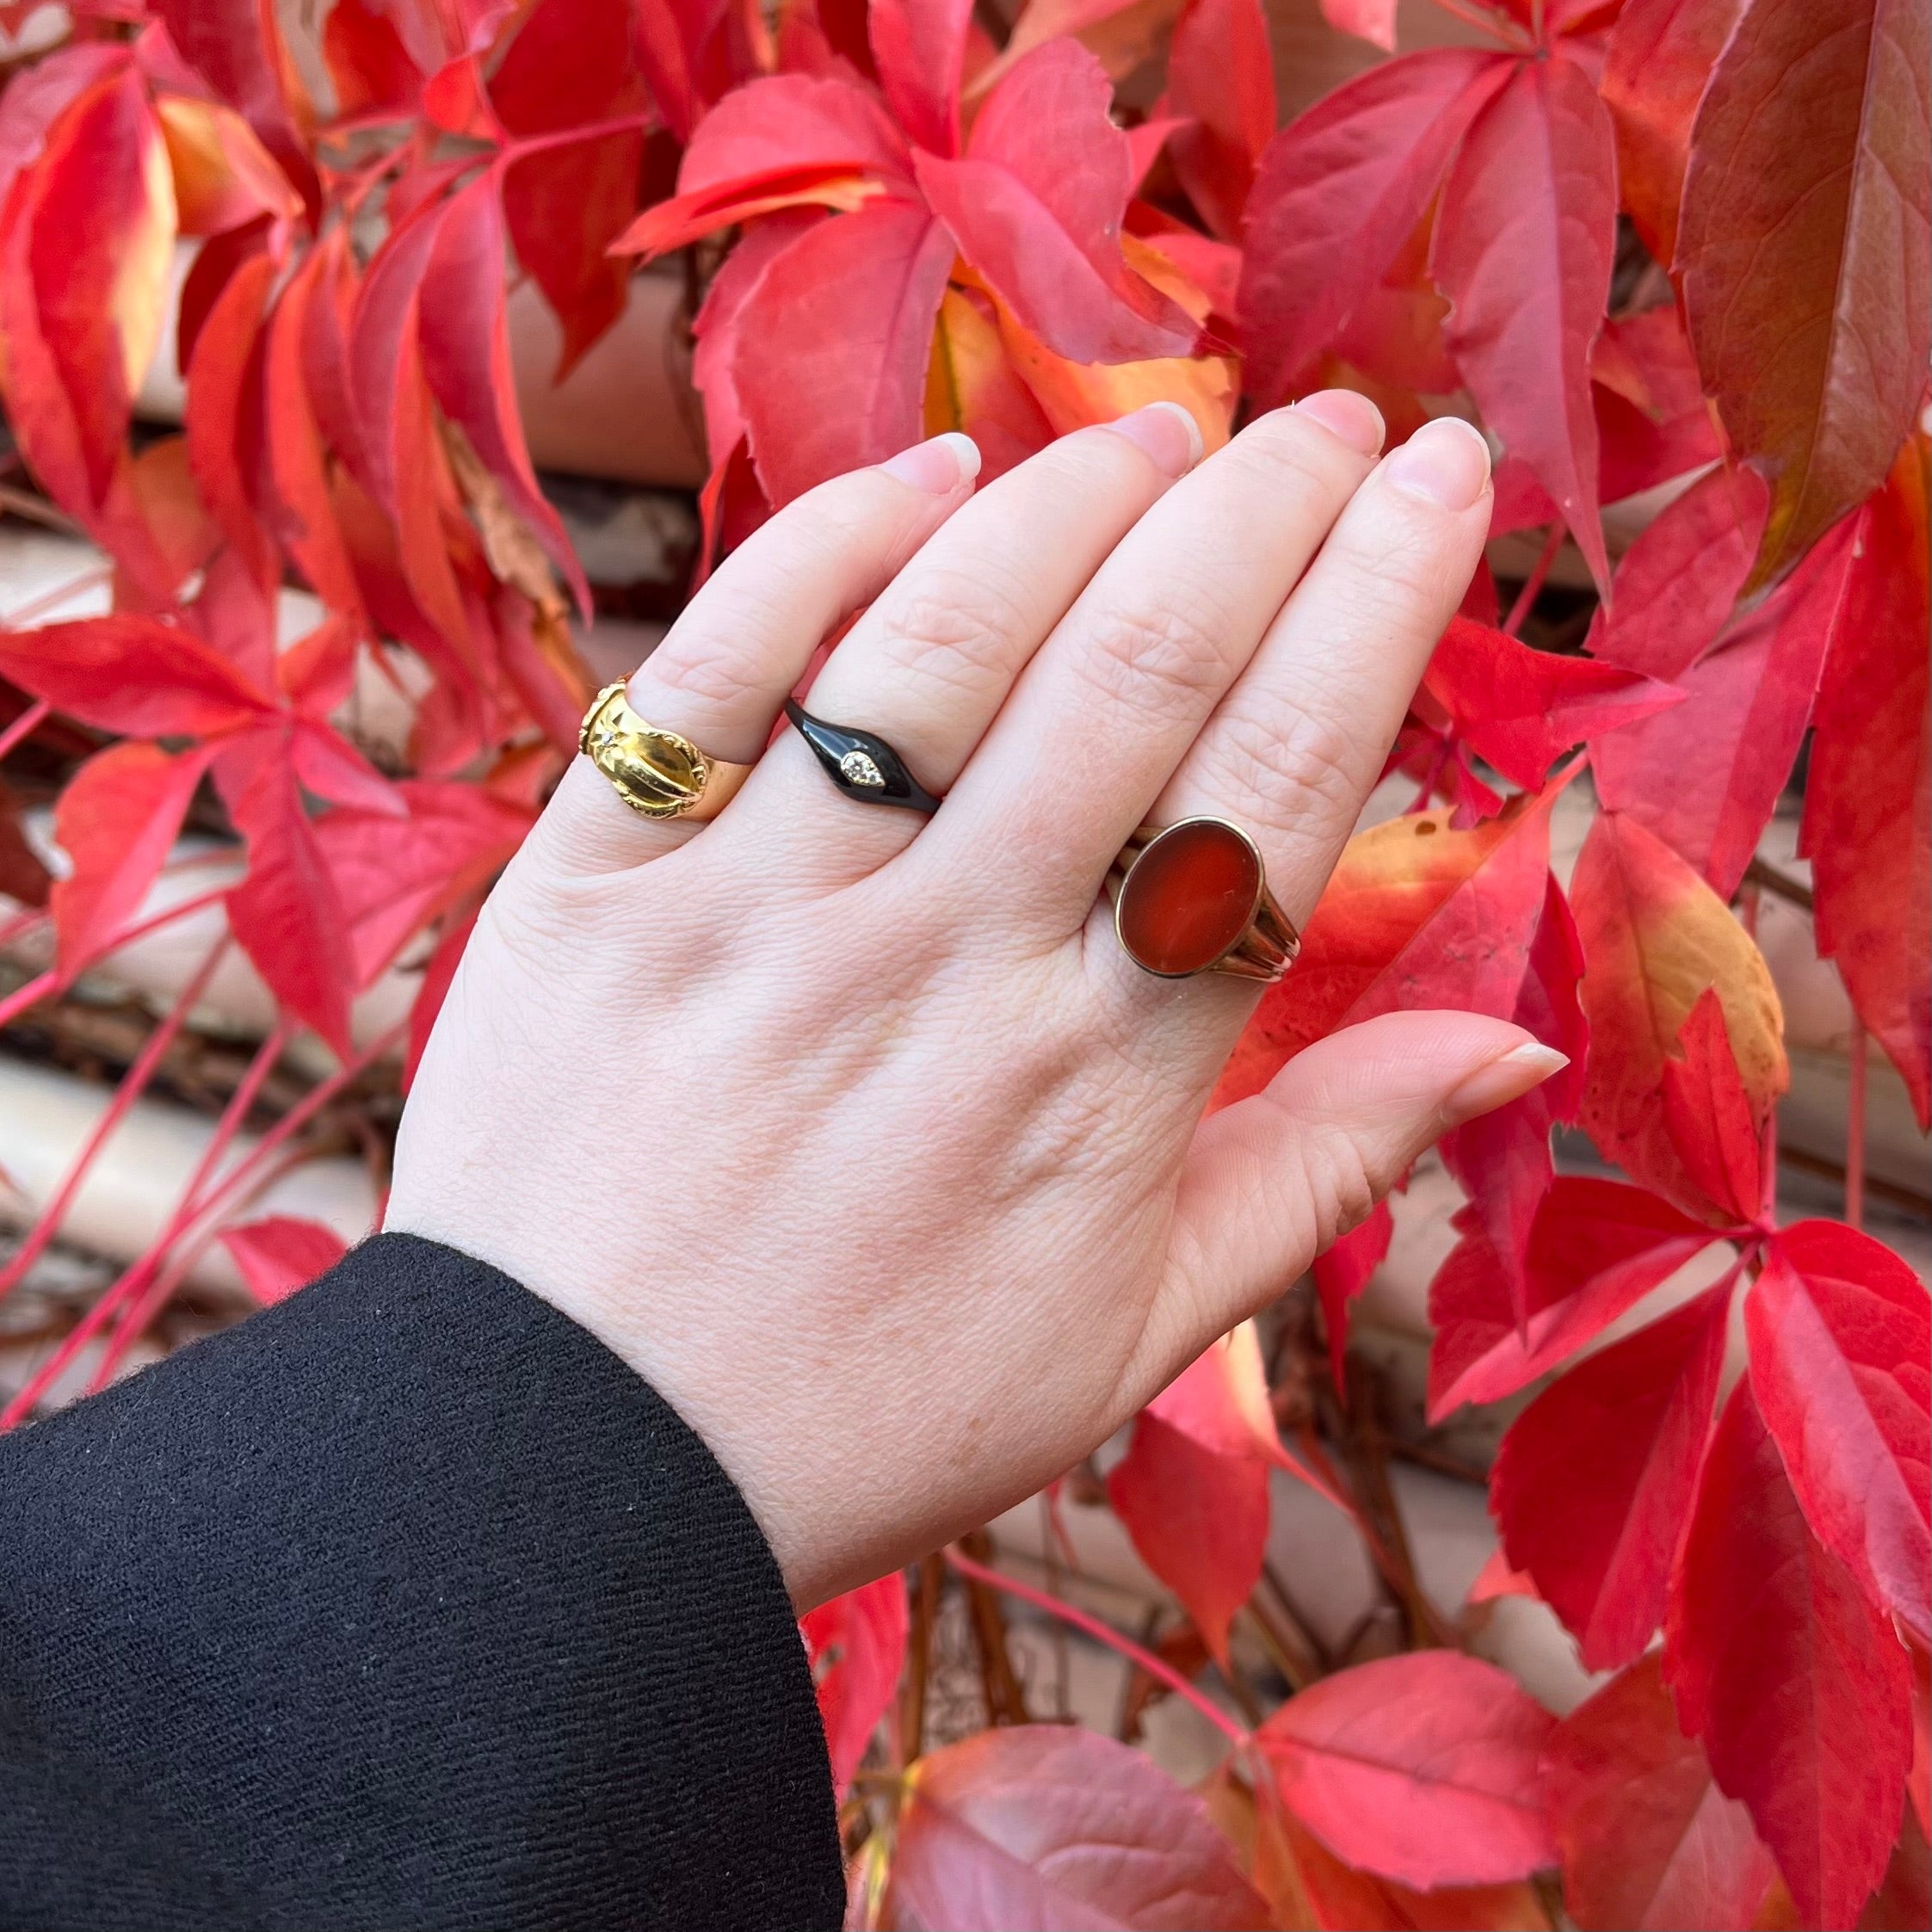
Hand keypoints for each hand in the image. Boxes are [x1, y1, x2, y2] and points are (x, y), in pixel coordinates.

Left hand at [387, 398, 1562, 1607]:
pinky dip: (828, 546)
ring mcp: (758, 916)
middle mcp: (942, 969)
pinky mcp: (597, 885)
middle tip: (1332, 415)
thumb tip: (1514, 1046)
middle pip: (1136, 675)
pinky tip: (931, 470)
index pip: (1277, 791)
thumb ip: (1318, 1172)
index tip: (1440, 488)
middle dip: (1262, 512)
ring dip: (1075, 500)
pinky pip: (718, 671)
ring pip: (945, 644)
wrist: (575, 1470)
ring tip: (1164, 426)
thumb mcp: (1127, 1335)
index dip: (1376, 611)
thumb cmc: (868, 1410)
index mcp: (1097, 1083)